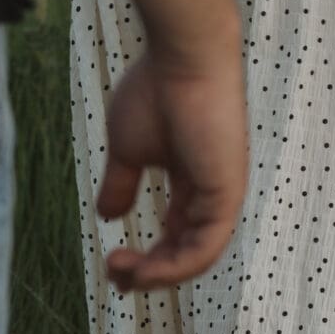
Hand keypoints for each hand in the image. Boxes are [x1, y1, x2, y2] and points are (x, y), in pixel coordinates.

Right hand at [97, 43, 248, 291]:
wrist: (181, 58)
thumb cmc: (155, 91)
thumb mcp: (128, 149)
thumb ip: (122, 183)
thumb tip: (107, 217)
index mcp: (192, 182)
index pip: (176, 235)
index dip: (147, 258)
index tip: (112, 261)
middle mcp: (212, 193)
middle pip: (186, 252)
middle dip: (150, 273)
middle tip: (115, 275)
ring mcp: (223, 194)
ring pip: (196, 258)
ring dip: (158, 276)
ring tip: (122, 273)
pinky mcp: (227, 193)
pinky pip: (205, 248)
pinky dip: (175, 266)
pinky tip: (144, 269)